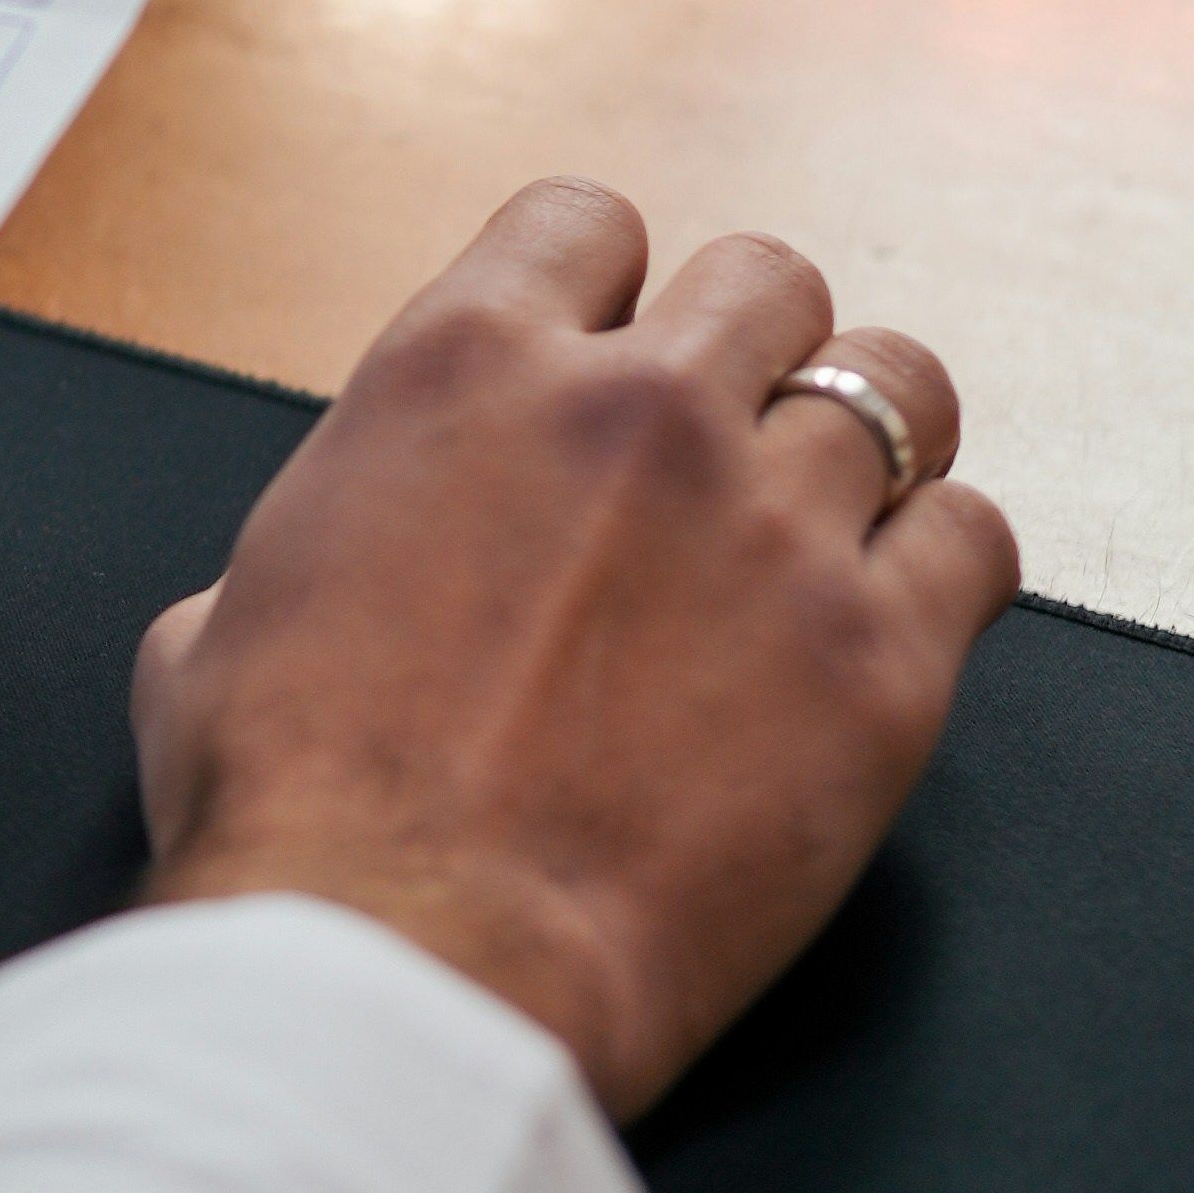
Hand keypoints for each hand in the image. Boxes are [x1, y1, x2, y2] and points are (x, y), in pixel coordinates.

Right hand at [130, 181, 1016, 1118]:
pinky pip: (976, 539)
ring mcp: (773, 526)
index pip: (585, 223)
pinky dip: (941, 567)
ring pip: (899, 383)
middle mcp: (635, 412)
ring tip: (828, 518)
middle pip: (765, 280)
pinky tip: (889, 620)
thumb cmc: (294, 823)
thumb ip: (317, 538)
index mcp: (460, 372)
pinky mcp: (880, 660)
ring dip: (863, 442)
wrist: (405, 969)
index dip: (598, 295)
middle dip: (744, 352)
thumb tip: (341, 556)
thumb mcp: (217, 624)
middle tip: (720, 450)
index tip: (602, 360)